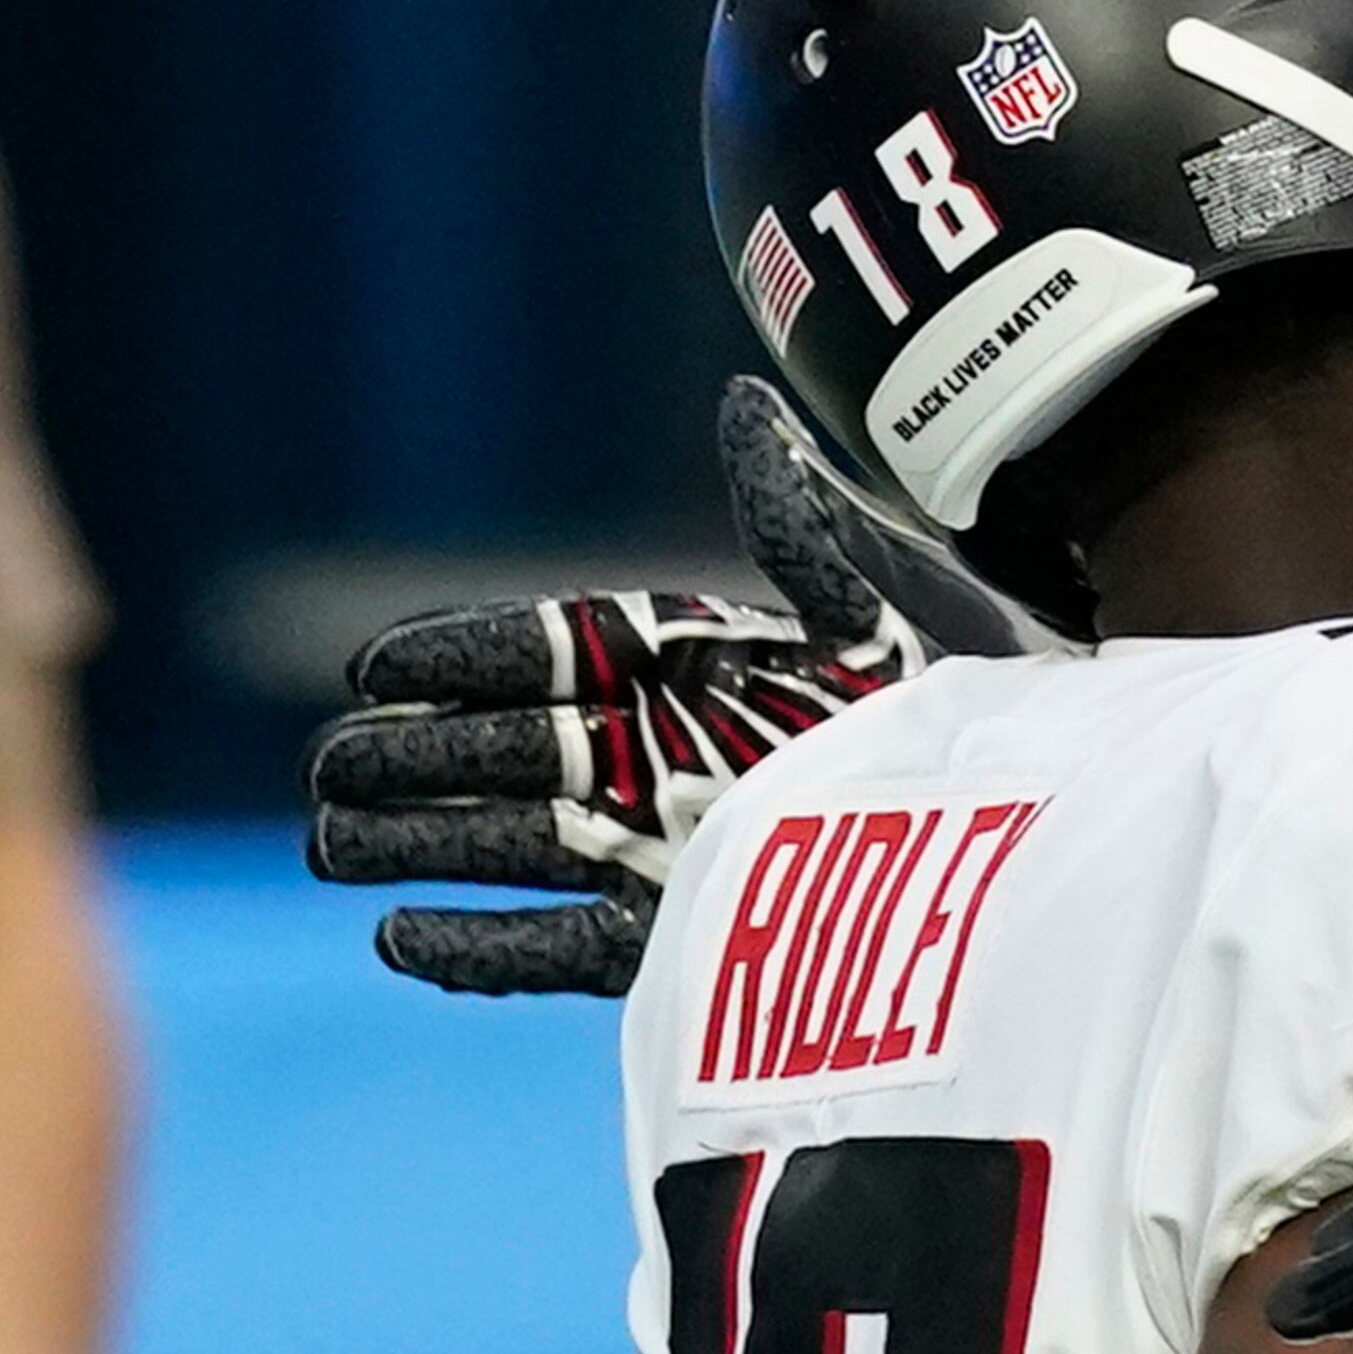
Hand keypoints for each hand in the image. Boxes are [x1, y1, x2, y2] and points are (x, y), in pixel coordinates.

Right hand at [306, 375, 1036, 997]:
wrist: (1027, 829)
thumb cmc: (956, 699)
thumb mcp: (879, 603)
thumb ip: (796, 519)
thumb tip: (743, 406)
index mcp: (685, 663)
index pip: (545, 649)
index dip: (458, 660)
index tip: (373, 671)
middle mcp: (659, 752)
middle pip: (509, 753)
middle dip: (414, 761)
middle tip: (325, 772)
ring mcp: (664, 846)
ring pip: (516, 845)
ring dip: (424, 848)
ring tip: (331, 850)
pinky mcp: (680, 938)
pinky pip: (562, 945)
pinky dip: (482, 947)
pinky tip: (399, 941)